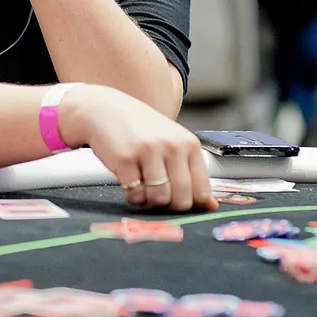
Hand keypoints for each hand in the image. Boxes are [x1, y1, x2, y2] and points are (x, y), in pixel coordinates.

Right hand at [58, 85, 214, 210]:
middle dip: (169, 205)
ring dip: (149, 201)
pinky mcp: (125, 159)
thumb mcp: (172, 144)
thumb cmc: (140, 129)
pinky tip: (129, 182)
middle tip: (157, 194)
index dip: (189, 203)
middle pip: (182, 200)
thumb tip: (211, 206)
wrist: (104, 109)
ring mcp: (148, 151)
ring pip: (160, 199)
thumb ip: (191, 173)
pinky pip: (136, 194)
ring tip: (142, 187)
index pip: (201, 191)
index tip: (177, 199)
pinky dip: (133, 196)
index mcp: (189, 144)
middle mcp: (172, 146)